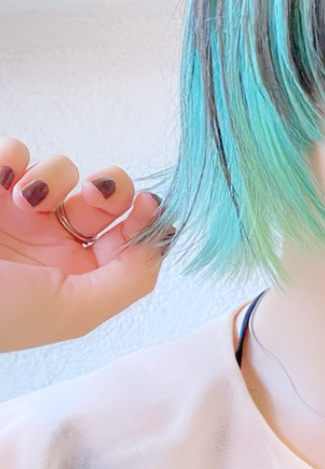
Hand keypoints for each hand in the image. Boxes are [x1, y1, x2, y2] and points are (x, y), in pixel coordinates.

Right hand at [0, 136, 173, 351]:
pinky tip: (2, 183)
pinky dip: (13, 159)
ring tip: (27, 199)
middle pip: (106, 196)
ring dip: (55, 175)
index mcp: (78, 278)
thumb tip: (163, 242)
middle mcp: (52, 244)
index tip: (149, 206)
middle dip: (110, 188)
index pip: (129, 238)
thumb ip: (128, 281)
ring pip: (63, 169)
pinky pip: (15, 153)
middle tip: (93, 196)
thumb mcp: (72, 312)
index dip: (145, 219)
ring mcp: (17, 213)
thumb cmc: (0, 315)